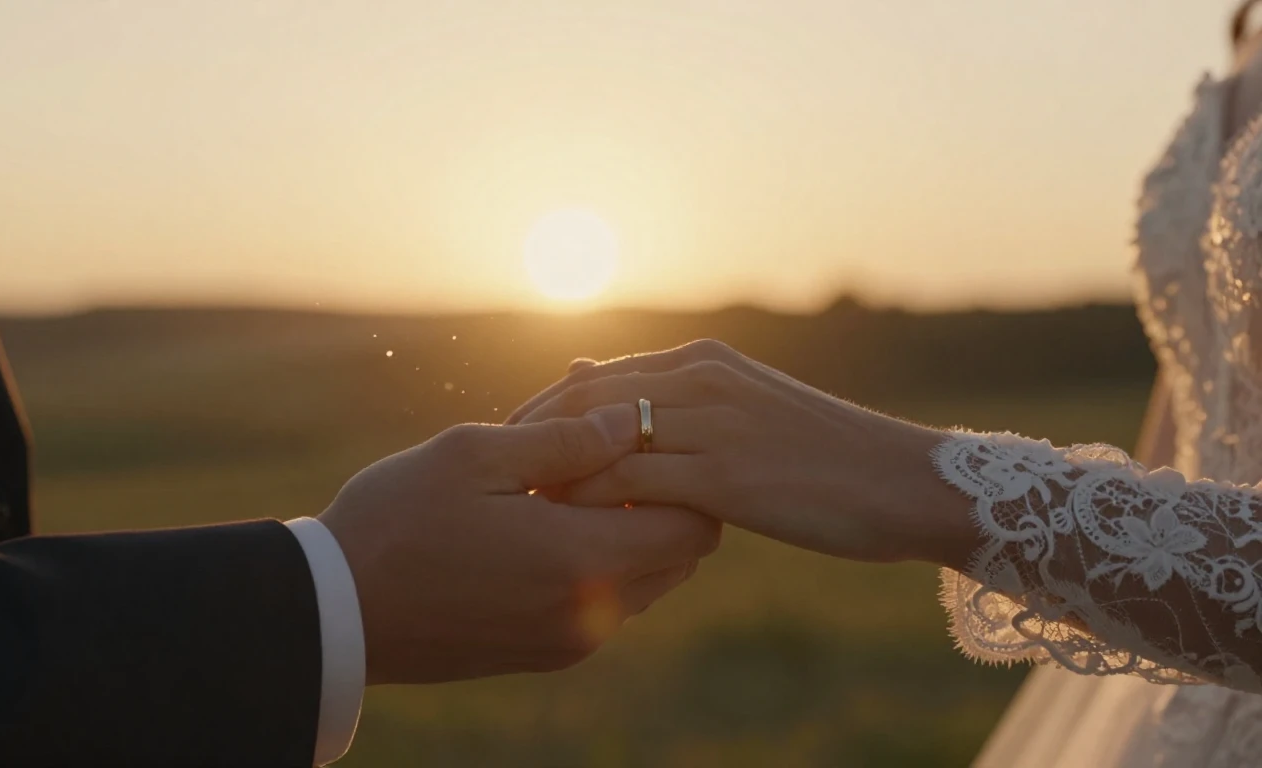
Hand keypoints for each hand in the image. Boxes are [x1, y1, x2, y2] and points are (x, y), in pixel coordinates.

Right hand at [318, 404, 719, 684]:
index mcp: (583, 561)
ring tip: (566, 482)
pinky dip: (598, 562)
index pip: (695, 526)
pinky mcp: (544, 654)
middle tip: (604, 453)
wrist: (337, 611)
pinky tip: (543, 520)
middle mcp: (591, 614)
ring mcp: (569, 641)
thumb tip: (633, 421)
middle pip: (680, 556)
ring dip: (628, 531)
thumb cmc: (398, 521)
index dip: (682, 476)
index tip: (640, 438)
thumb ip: (567, 438)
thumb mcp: (476, 456)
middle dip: (660, 501)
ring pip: (646, 581)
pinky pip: (606, 604)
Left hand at [510, 341, 972, 566]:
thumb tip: (600, 382)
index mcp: (703, 361)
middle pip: (581, 399)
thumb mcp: (746, 410)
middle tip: (497, 484)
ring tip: (519, 510)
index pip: (592, 378)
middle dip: (530, 439)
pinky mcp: (726, 475)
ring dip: (552, 473)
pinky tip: (570, 531)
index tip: (512, 454)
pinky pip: (632, 482)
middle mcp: (701, 379)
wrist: (903, 483)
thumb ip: (679, 402)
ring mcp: (712, 423)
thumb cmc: (823, 456)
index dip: (543, 416)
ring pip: (598, 437)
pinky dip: (592, 501)